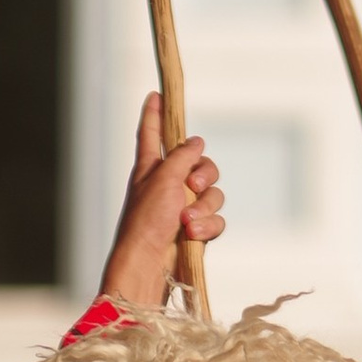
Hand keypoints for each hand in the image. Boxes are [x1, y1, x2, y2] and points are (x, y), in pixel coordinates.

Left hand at [97, 93, 225, 312]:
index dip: (154, 114)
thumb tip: (197, 141)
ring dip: (205, 206)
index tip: (155, 94)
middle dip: (205, 173)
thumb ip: (183, 156)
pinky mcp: (195, 231)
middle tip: (193, 184)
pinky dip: (208, 227)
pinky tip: (193, 235)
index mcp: (151, 167)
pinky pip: (215, 219)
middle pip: (200, 163)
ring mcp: (182, 208)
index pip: (153, 133)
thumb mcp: (163, 178)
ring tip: (187, 221)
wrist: (148, 266)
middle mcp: (168, 185)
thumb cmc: (146, 221)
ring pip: (213, 194)